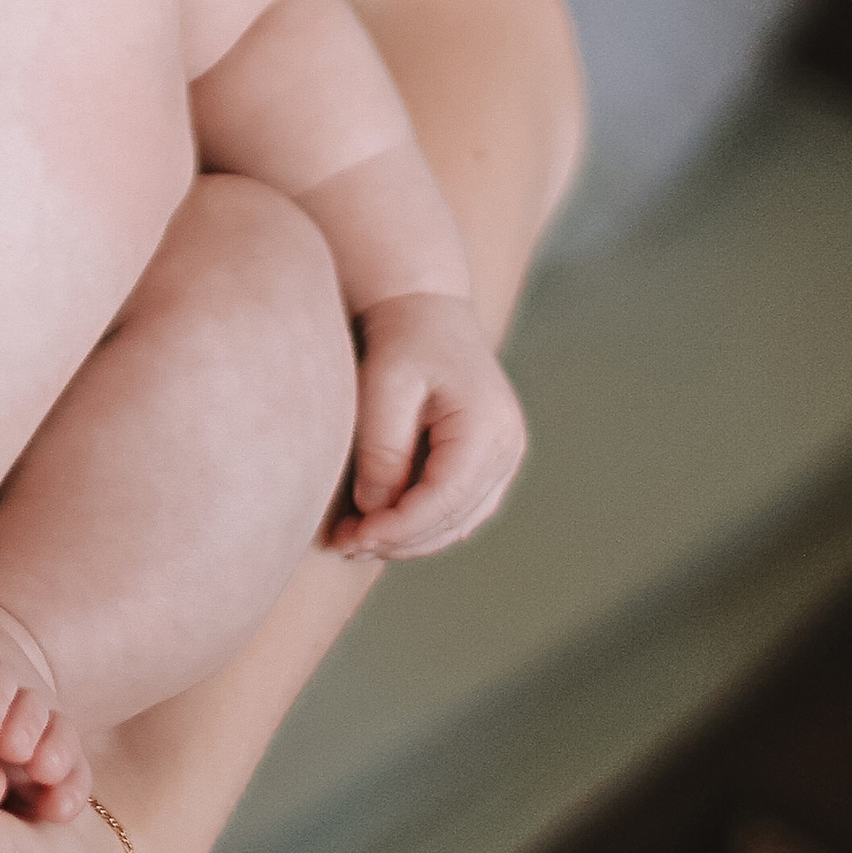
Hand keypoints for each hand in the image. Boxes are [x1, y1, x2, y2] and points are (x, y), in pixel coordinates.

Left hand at [332, 290, 527, 559]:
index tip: (352, 538)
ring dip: (409, 538)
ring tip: (354, 540)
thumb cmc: (403, 337)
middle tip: (344, 545)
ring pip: (458, 523)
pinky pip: (459, 509)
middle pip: (453, 520)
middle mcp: (507, 448)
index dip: (398, 528)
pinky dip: (422, 522)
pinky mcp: (490, 462)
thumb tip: (373, 512)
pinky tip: (380, 523)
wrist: (425, 307)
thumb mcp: (386, 384)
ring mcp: (505, 458)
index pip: (444, 500)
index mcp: (488, 427)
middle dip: (399, 540)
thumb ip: (382, 447)